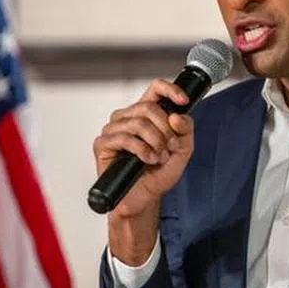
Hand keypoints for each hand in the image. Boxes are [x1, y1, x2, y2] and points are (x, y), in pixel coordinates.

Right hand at [92, 79, 194, 220]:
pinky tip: (147, 160)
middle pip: (149, 107)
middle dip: (165, 129)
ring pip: (138, 122)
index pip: (155, 89)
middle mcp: (128, 118)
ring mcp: (113, 130)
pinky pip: (124, 138)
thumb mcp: (182, 150)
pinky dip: (141, 150)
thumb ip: (185, 130)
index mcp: (146, 114)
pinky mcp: (103, 144)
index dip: (169, 90)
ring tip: (159, 157)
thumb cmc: (159, 174)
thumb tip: (176, 116)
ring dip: (155, 142)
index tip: (183, 100)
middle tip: (170, 147)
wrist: (145, 198)